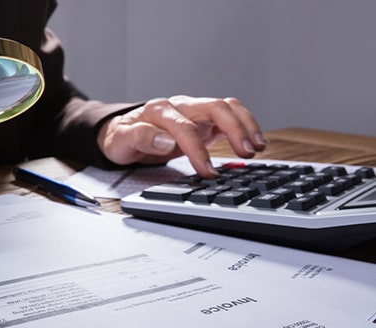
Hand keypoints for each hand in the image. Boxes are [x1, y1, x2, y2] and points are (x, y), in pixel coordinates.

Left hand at [97, 95, 267, 176]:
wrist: (122, 132)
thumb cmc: (123, 138)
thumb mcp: (121, 141)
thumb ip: (141, 138)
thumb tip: (166, 141)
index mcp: (159, 110)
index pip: (184, 127)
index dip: (197, 150)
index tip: (208, 171)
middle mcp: (179, 106)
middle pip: (214, 107)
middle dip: (234, 129)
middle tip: (246, 152)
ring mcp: (194, 110)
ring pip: (226, 107)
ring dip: (245, 124)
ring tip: (257, 147)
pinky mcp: (204, 119)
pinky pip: (229, 115)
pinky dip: (245, 125)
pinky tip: (254, 142)